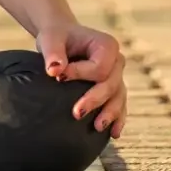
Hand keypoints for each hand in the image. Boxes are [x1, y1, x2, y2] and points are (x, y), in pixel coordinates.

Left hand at [36, 20, 127, 137]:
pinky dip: (117, 118)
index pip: (99, 66)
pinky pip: (119, 105)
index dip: (81, 74)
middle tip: (76, 113)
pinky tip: (113, 133)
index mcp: (106, 45)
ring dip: (109, 114)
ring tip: (97, 127)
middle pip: (111, 84)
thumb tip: (54, 70)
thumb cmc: (57, 37)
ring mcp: (117, 76)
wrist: (62, 38)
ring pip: (118, 97)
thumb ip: (53, 52)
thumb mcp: (51, 39)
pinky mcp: (114, 88)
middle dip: (95, 100)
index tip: (60, 78)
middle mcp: (117, 60)